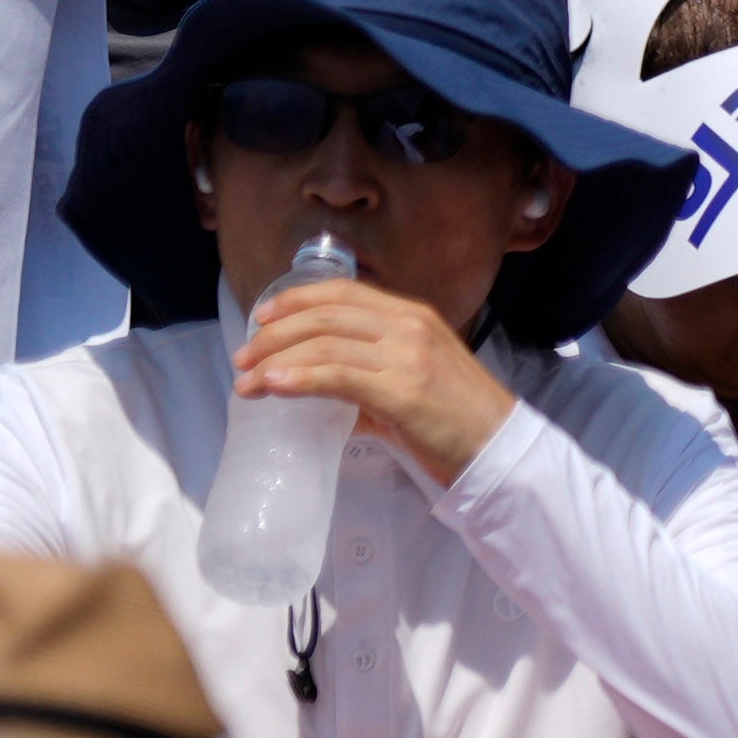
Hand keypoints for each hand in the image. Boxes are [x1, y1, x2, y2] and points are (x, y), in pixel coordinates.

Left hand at [233, 272, 511, 482]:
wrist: (495, 446)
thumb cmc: (453, 417)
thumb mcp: (412, 380)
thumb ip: (368, 378)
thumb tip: (319, 392)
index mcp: (413, 316)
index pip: (344, 292)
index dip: (296, 299)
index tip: (261, 318)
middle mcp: (410, 326)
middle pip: (327, 314)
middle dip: (274, 333)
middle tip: (242, 358)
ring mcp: (407, 356)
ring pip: (326, 343)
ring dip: (276, 359)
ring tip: (247, 382)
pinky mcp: (403, 391)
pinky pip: (339, 376)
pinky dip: (300, 377)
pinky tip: (275, 386)